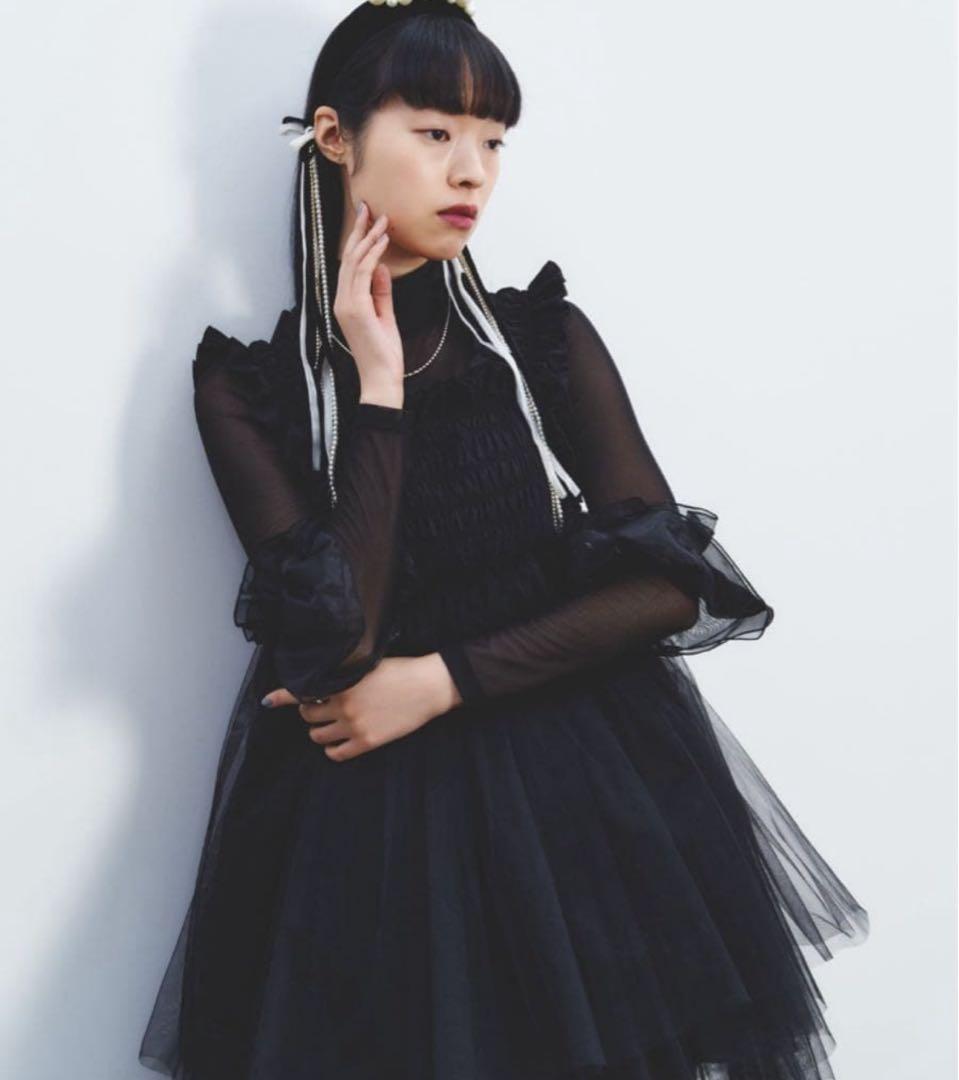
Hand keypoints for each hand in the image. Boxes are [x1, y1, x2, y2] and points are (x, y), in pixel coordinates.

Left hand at [261, 654, 461, 761]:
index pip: (303, 691)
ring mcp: (354, 725)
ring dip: (320, 731)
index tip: (268, 700)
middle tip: (322, 708)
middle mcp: (343, 705)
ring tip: (332, 724)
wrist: (428, 687)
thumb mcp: (368, 665)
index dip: (282, 696)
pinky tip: (338, 741)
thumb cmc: (401, 671)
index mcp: (342, 683)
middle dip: (310, 712)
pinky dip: (332, 749)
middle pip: (307, 716)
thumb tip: (321, 685)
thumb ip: (343, 675)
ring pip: (317, 736)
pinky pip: (335, 754)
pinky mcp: (367, 742)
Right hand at [334, 201, 403, 405]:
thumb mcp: (385, 316)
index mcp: (346, 302)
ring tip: (381, 218)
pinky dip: (372, 255)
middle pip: (348, 258)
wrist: (382, 376)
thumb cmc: (384, 352)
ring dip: (368, 238)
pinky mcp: (355, 308)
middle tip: (368, 207)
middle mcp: (341, 300)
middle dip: (359, 231)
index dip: (359, 241)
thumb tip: (382, 268)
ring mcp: (346, 304)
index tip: (369, 220)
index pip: (350, 265)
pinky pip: (362, 274)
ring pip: (354, 262)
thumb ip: (381, 292)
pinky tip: (382, 241)